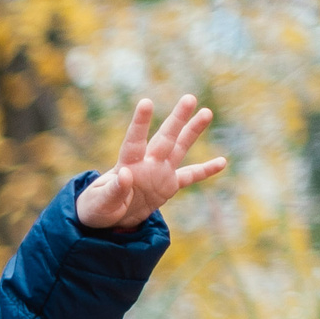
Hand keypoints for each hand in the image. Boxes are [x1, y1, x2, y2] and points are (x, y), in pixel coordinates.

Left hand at [74, 95, 226, 229]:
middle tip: (189, 98)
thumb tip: (126, 173)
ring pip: (179, 149)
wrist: (105, 220)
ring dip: (192, 131)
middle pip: (164, 138)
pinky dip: (205, 171)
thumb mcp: (100, 202)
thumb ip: (113, 189)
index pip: (134, 141)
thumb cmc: (96, 208)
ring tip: (206, 112)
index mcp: (126, 165)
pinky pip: (190, 176)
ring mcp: (159, 172)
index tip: (146, 102)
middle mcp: (146, 164)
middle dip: (177, 119)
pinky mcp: (168, 186)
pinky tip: (222, 162)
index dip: (140, 123)